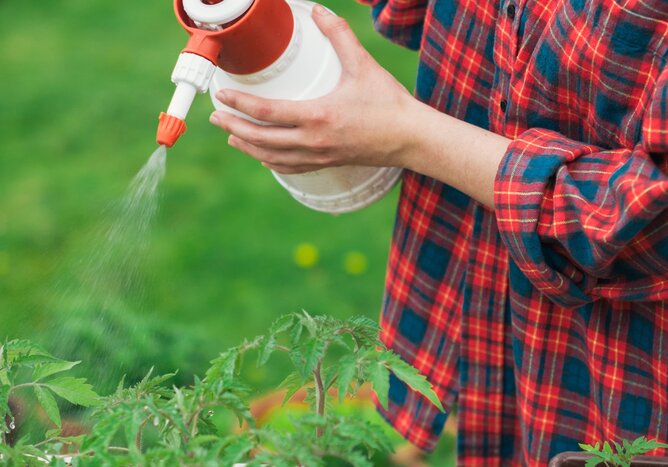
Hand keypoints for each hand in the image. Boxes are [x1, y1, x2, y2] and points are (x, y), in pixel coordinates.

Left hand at [209, 5, 415, 173]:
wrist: (410, 138)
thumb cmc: (388, 103)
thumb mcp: (363, 65)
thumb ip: (339, 36)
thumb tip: (319, 11)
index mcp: (318, 116)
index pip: (267, 112)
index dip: (240, 103)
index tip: (222, 95)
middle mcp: (313, 141)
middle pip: (261, 138)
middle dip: (234, 126)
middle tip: (217, 115)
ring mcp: (318, 156)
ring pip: (271, 158)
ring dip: (248, 147)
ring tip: (231, 135)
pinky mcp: (326, 164)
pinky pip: (289, 168)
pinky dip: (270, 162)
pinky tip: (262, 156)